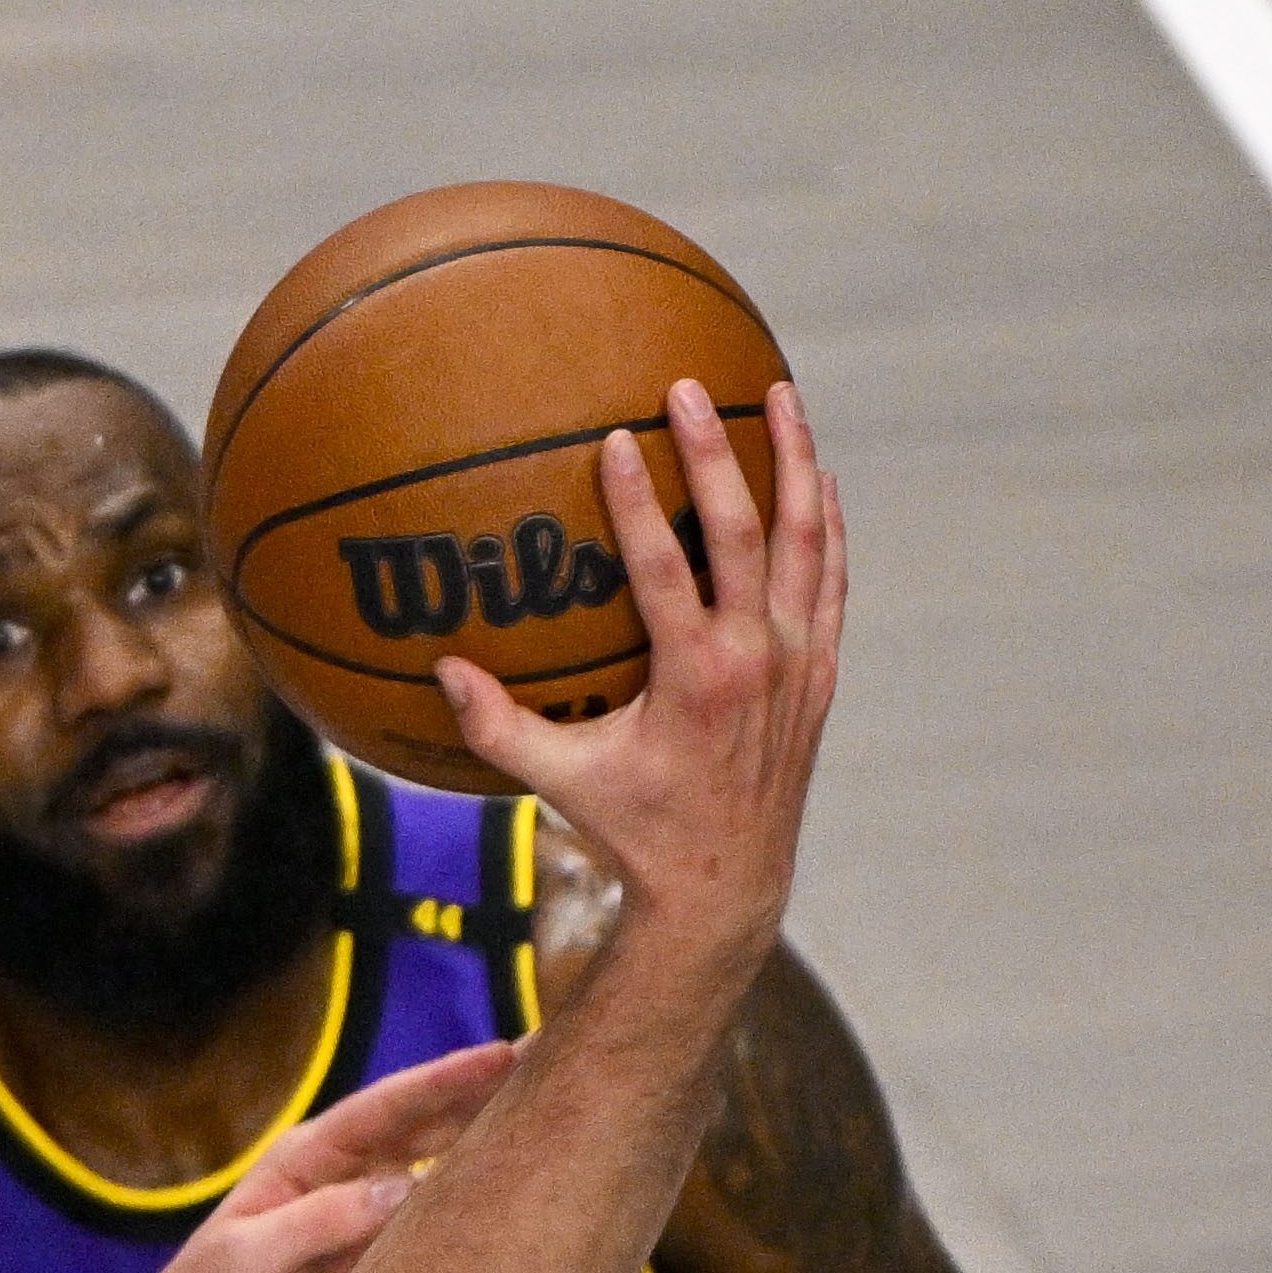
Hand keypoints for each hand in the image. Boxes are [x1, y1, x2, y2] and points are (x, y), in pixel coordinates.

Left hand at [79, 1039, 517, 1272]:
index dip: (450, 1081)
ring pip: (448, 1176)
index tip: (507, 1055)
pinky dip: (485, 1217)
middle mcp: (349, 1182)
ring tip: (568, 1121)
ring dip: (501, 1149)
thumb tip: (403, 1190)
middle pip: (433, 1127)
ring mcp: (370, 1224)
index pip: (392, 1108)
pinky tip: (532, 1206)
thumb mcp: (248, 1260)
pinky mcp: (384, 1270)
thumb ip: (321, 1222)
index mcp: (310, 1161)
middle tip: (560, 1060)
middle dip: (494, 1095)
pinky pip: (442, 1237)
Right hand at [433, 381, 842, 966]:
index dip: (641, 499)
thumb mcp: (562, 783)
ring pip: (808, 539)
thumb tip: (439, 671)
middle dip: (719, 452)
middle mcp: (757, 660)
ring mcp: (800, 662)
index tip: (620, 437)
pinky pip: (833, 577)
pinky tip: (818, 474)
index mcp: (694, 680)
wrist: (728, 883)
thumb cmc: (636, 830)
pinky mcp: (822, 670)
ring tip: (782, 392)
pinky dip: (827, 523)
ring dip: (797, 461)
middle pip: (747, 532)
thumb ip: (499, 728)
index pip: (667, 567)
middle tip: (691, 389)